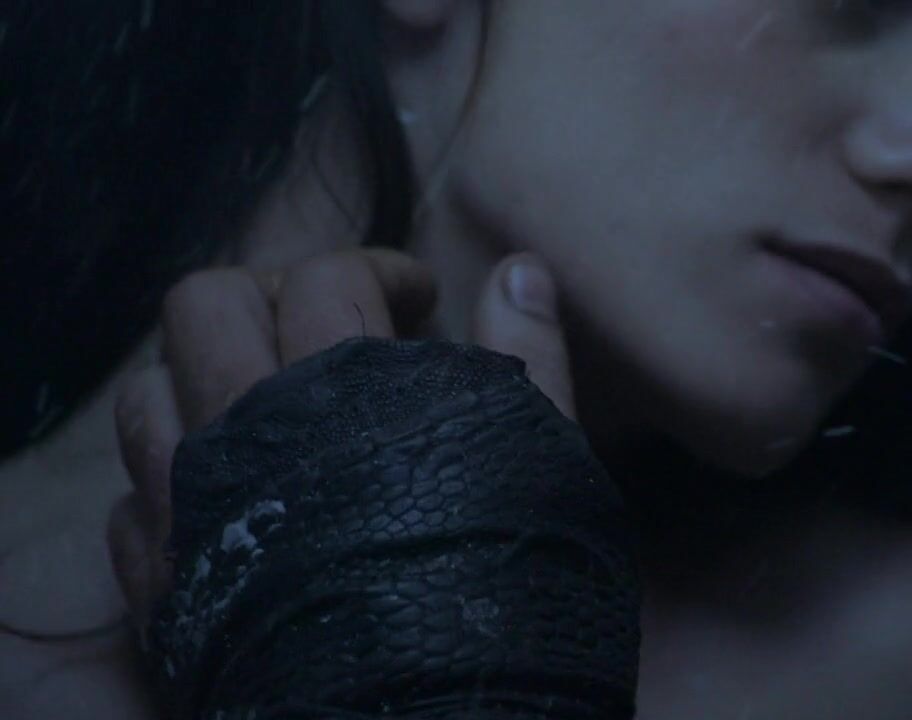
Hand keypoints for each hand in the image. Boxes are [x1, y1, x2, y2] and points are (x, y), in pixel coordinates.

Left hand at [107, 248, 573, 641]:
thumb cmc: (506, 594)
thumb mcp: (540, 462)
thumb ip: (530, 358)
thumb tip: (519, 271)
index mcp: (341, 396)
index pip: (326, 278)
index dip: (379, 269)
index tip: (421, 300)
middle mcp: (244, 438)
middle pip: (204, 307)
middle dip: (270, 293)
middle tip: (333, 328)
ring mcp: (191, 512)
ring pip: (145, 395)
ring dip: (206, 378)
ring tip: (276, 407)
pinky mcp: (165, 586)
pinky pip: (131, 498)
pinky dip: (174, 476)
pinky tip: (234, 497)